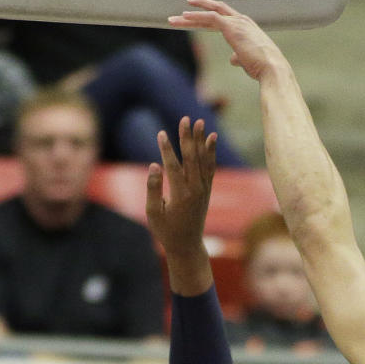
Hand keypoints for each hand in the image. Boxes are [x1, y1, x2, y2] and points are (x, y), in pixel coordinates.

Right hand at [145, 116, 215, 255]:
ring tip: (199, 121)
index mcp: (180, 195)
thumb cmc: (166, 230)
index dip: (166, 149)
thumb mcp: (154, 213)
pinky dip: (210, 152)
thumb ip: (153, 189)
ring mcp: (203, 189)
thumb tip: (154, 165)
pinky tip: (211, 138)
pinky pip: (210, 167)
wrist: (187, 245)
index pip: (173, 167)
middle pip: (191, 158)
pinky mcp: (207, 189)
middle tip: (185, 119)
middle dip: (187, 138)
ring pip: (202, 160)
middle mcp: (195, 189)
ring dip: (200, 140)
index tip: (161, 133)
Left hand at [169, 0, 288, 82]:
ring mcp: (237, 22)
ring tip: (173, 19)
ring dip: (190, 16)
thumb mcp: (247, 59)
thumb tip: (232, 59)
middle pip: (214, 11)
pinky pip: (210, 17)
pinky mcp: (231, 27)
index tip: (192, 17)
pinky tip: (185, 17)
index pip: (222, 17)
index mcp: (245, 26)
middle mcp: (241, 20)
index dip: (206, 16)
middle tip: (178, 15)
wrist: (272, 68)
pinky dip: (197, 16)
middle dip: (196, 12)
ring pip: (209, 13)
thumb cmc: (262, 66)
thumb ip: (238, 56)